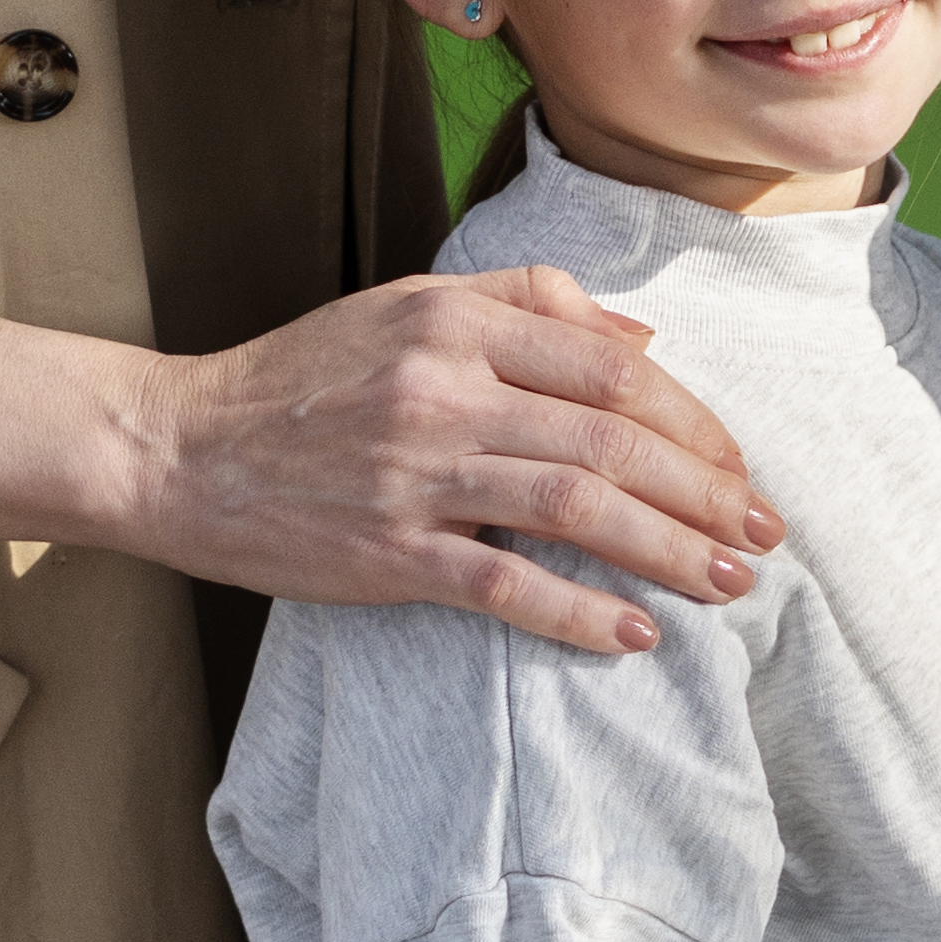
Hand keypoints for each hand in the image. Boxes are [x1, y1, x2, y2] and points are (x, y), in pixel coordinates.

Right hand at [0, 276, 777, 657]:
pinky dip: (577, 612)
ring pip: (577, 508)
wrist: (178, 448)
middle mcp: (443, 389)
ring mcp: (414, 474)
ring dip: (669, 551)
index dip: (695, 421)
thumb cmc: (302, 378)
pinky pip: (502, 585)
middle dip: (706, 491)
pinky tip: (633, 635)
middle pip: (613, 439)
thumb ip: (529, 306)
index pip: (614, 368)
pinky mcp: (385, 553)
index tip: (739, 467)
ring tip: (728, 583)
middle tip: (762, 534)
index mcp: (456, 321)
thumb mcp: (409, 306)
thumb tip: (644, 341)